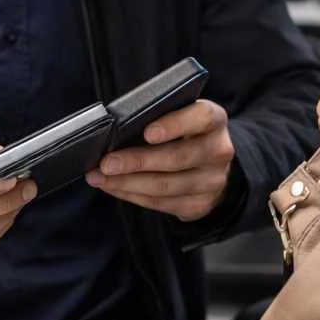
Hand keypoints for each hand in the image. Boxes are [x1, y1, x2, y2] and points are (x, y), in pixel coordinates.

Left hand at [86, 99, 234, 221]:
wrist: (209, 165)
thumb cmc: (184, 132)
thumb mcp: (179, 115)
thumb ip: (158, 116)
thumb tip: (116, 131)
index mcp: (214, 120)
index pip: (201, 117)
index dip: (175, 125)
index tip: (147, 133)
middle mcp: (218, 151)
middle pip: (177, 157)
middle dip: (137, 161)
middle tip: (107, 163)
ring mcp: (212, 181)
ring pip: (165, 186)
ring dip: (127, 183)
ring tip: (101, 178)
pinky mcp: (200, 204)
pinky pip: (161, 203)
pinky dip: (133, 196)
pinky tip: (115, 188)